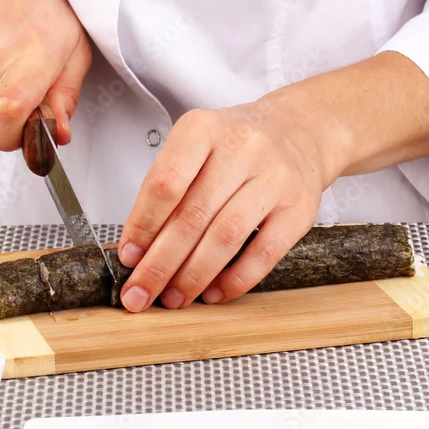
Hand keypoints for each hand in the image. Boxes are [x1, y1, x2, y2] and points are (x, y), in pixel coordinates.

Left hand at [115, 98, 343, 311]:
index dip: (142, 226)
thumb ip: (167, 191)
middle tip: (140, 293)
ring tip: (174, 298)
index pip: (165, 183)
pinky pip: (264, 254)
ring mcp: (274, 178)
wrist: (298, 132)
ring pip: (226, 237)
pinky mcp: (299, 209)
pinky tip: (213, 293)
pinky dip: (234, 280)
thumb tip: (139, 252)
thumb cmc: (234, 148)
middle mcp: (241, 148)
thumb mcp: (194, 148)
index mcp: (203, 129)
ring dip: (194, 276)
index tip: (128, 258)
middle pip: (192, 216)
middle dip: (160, 263)